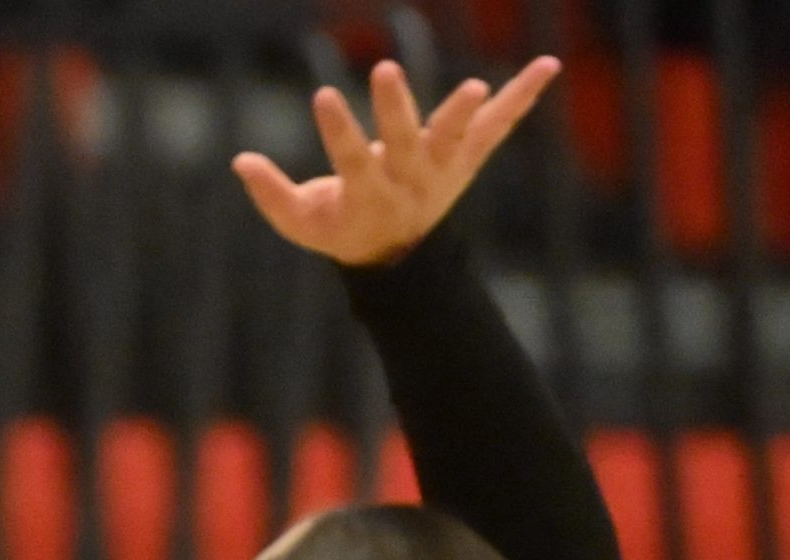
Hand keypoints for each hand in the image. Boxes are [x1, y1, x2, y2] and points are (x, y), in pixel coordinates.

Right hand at [234, 56, 559, 270]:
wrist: (400, 263)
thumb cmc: (343, 232)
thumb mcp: (303, 224)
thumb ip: (272, 195)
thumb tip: (240, 161)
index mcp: (368, 196)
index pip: (349, 161)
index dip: (336, 131)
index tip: (321, 97)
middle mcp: (410, 182)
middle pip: (403, 144)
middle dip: (393, 109)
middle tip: (383, 72)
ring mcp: (444, 169)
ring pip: (456, 139)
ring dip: (464, 113)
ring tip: (477, 86)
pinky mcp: (468, 156)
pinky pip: (500, 127)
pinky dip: (523, 97)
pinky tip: (549, 66)